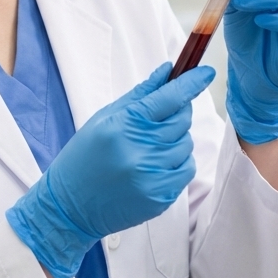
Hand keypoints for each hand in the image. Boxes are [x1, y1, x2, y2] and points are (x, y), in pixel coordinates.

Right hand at [6, 63, 214, 277]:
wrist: (70, 206)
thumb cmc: (84, 157)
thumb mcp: (104, 118)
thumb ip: (139, 95)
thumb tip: (168, 71)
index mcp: (124, 125)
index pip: (169, 98)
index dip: (191, 82)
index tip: (206, 72)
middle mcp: (141, 150)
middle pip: (182, 119)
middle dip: (177, 112)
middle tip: (157, 119)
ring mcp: (153, 176)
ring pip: (186, 143)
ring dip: (174, 140)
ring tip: (148, 148)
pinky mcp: (162, 196)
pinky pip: (187, 168)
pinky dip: (177, 162)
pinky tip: (154, 165)